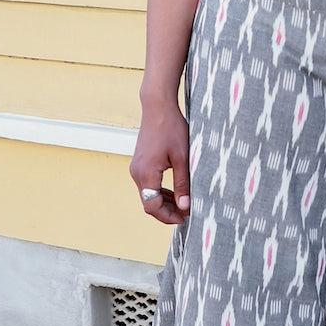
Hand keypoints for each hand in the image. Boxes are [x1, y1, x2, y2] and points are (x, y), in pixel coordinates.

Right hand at [129, 97, 191, 226]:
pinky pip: (148, 185)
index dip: (168, 216)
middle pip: (149, 203)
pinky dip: (160, 191)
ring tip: (184, 204)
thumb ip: (183, 184)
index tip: (185, 218)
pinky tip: (176, 192)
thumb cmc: (172, 129)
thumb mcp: (182, 158)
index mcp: (146, 174)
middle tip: (188, 213)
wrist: (158, 107)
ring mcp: (136, 168)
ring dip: (164, 202)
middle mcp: (137, 173)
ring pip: (148, 195)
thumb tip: (185, 207)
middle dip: (168, 211)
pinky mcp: (140, 164)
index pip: (152, 207)